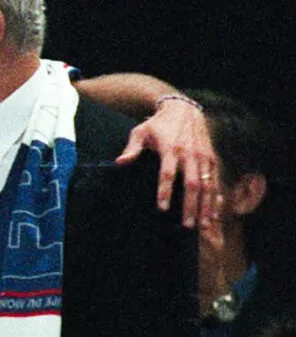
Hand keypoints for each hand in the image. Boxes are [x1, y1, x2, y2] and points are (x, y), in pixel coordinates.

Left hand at [116, 95, 217, 230]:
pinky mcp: (212, 159)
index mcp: (171, 149)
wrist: (184, 110)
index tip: (162, 208)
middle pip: (192, 184)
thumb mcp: (141, 132)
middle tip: (186, 225)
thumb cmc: (158, 124)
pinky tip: (214, 214)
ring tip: (204, 226)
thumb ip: (131, 148)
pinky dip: (215, 198)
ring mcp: (204, 157)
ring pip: (207, 185)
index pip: (168, 173)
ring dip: (206, 207)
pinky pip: (215, 181)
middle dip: (190, 206)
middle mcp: (190, 154)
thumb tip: (120, 162)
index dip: (165, 191)